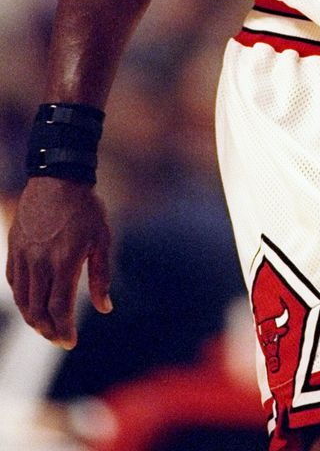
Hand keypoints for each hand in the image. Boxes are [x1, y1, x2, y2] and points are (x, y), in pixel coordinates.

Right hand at [5, 177, 112, 347]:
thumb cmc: (86, 208)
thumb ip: (101, 276)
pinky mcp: (14, 247)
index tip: (70, 342)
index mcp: (64, 261)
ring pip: (22, 299)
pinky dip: (22, 298)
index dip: (63, 330)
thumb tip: (105, 308)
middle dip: (48, 330)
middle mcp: (39, 262)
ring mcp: (23, 255)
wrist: (58, 178)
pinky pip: (13, 281)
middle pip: (37, 310)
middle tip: (59, 338)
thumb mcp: (102, 239)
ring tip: (46, 326)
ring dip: (33, 318)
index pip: (58, 308)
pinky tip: (32, 303)